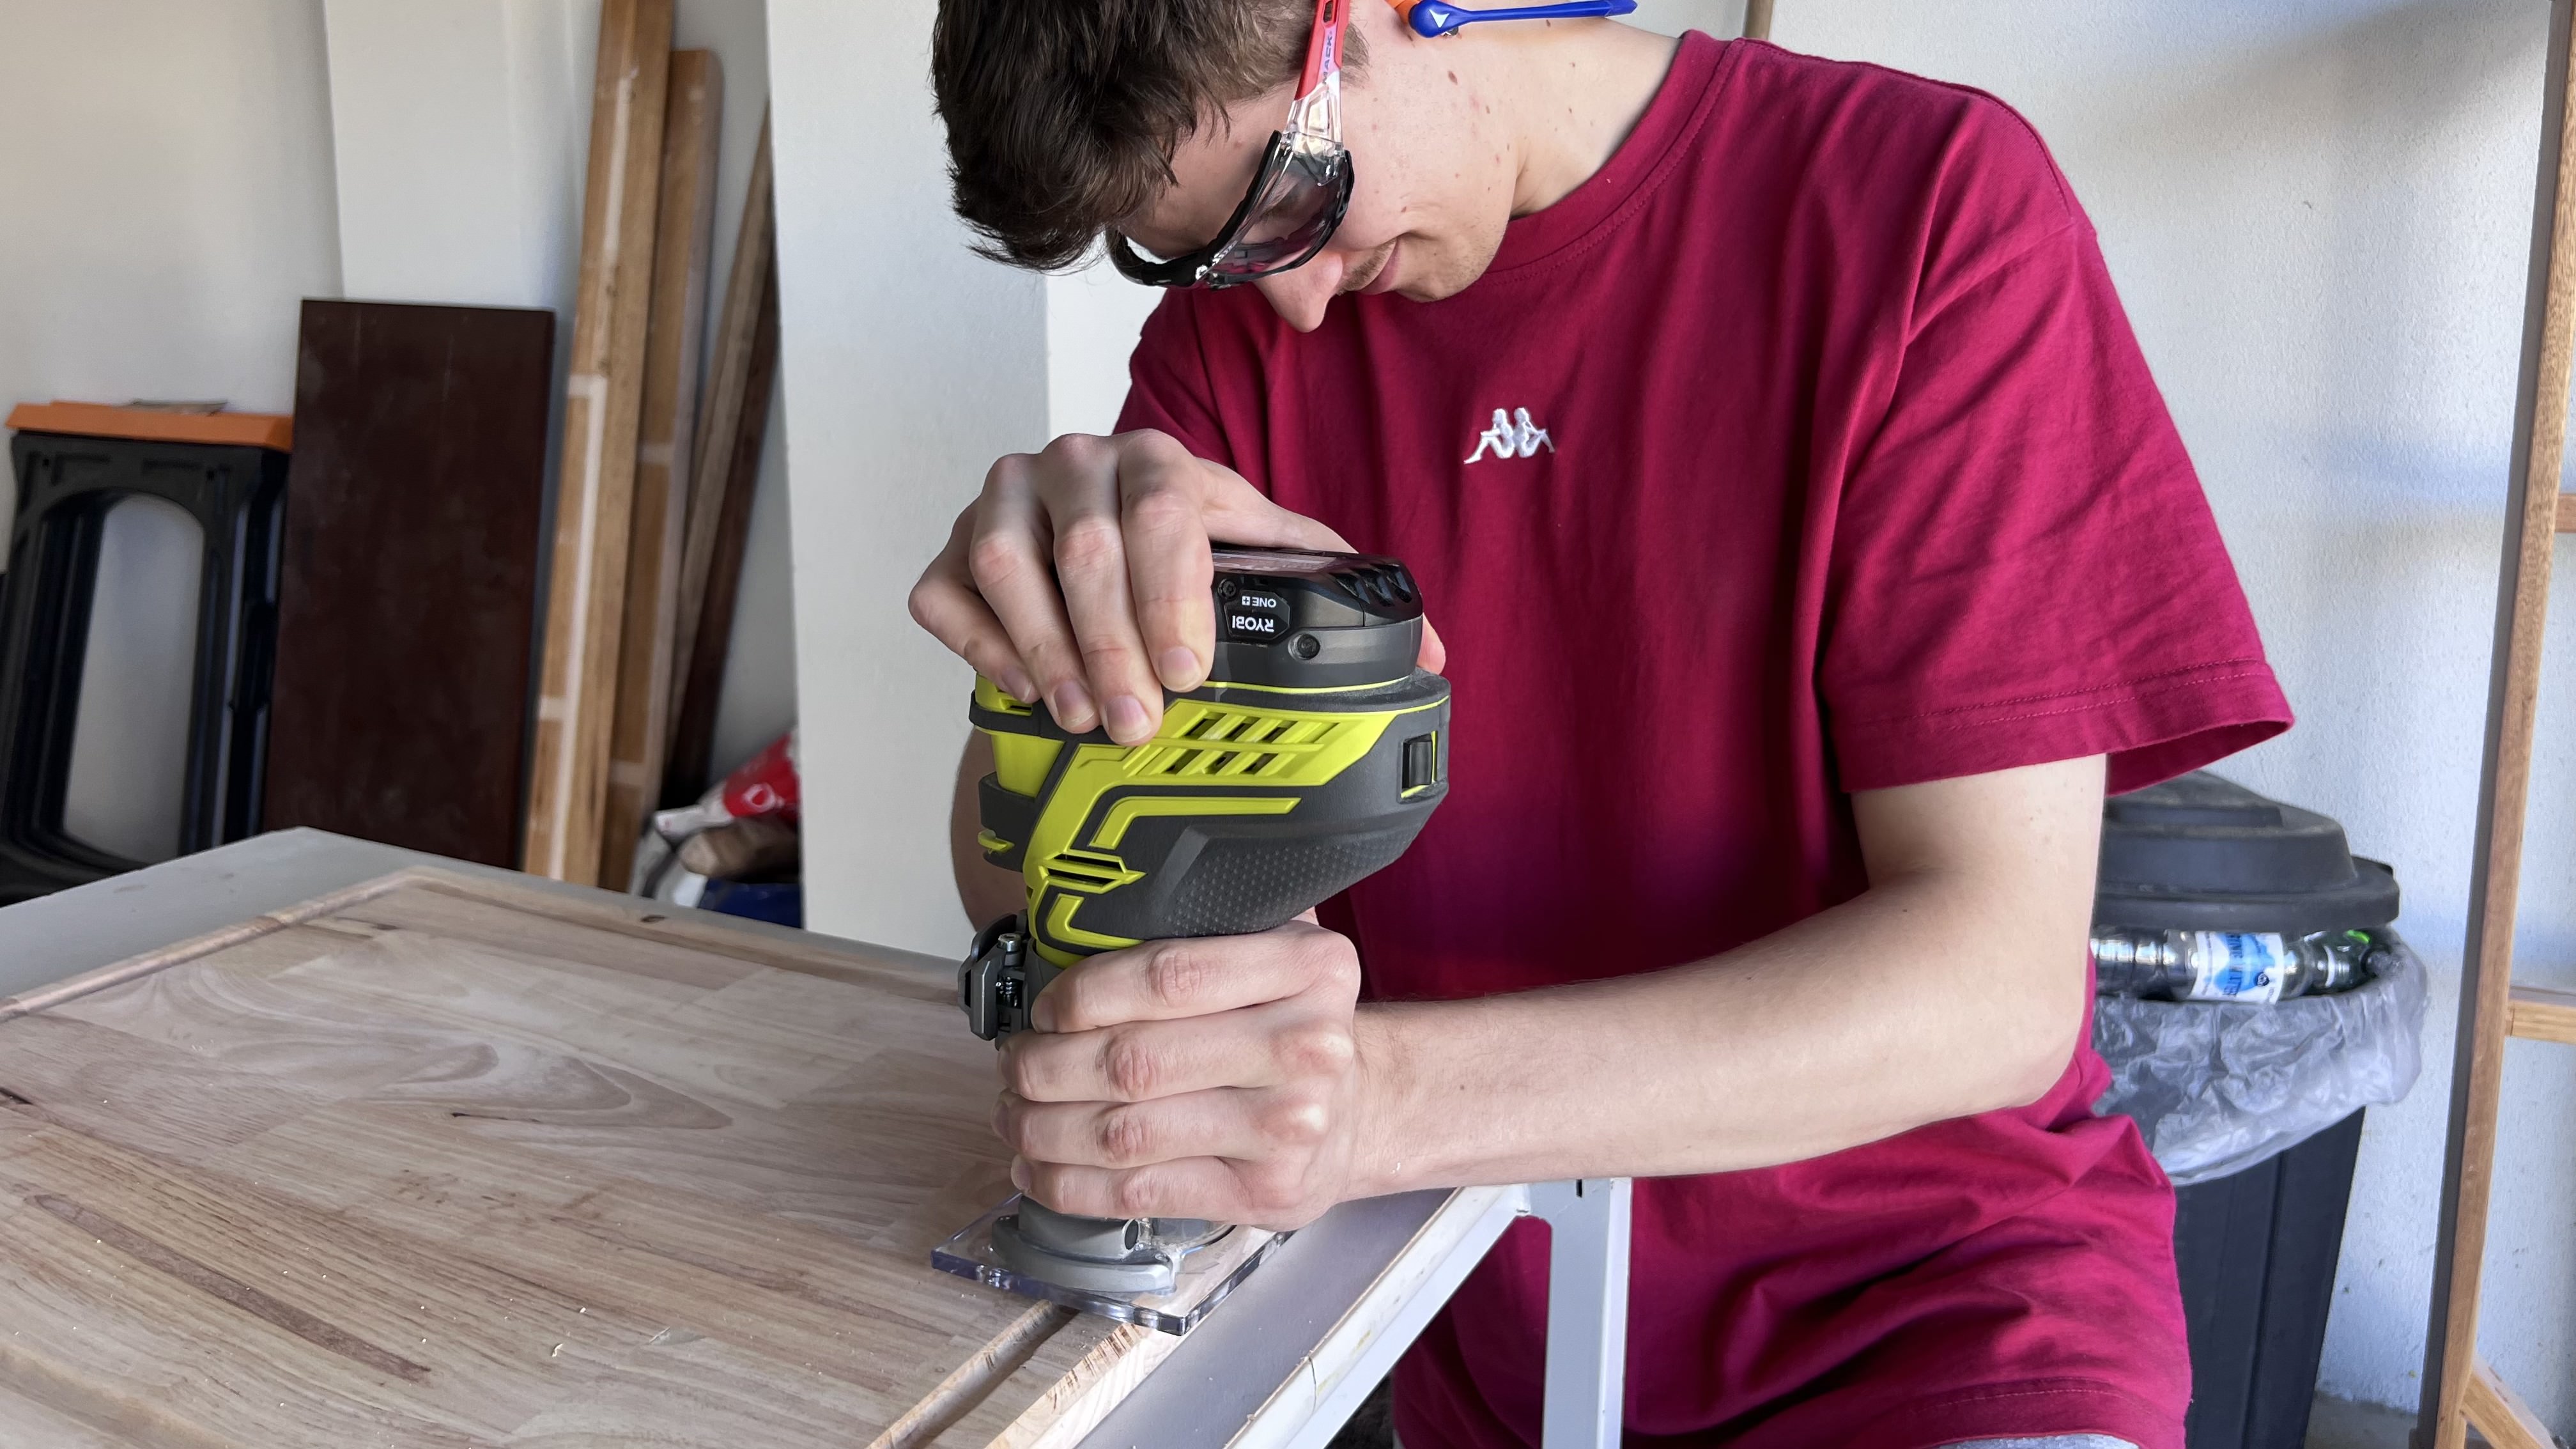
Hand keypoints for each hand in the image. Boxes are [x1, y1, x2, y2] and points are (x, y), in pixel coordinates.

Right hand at [908, 430, 1351, 744]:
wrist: (1103, 533)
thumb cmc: (1186, 550)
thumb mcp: (1265, 555)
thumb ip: (1337, 591)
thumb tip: (1429, 658)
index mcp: (1157, 458)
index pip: (1163, 511)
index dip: (1172, 593)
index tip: (1188, 672)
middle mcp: (1073, 463)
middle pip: (1084, 548)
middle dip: (1113, 645)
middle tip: (1137, 722)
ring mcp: (1001, 500)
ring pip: (1006, 567)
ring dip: (1045, 651)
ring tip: (1084, 719)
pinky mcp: (949, 546)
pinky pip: (946, 595)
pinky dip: (980, 647)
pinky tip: (1023, 691)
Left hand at [993, 920, 1374, 1229]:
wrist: (1361, 1111)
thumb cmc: (1292, 1026)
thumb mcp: (1275, 955)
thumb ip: (1203, 933)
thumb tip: (1070, 936)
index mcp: (1308, 968)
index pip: (1169, 976)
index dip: (1085, 992)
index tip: (1046, 1007)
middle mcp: (1307, 1047)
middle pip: (1135, 1061)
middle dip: (1045, 1067)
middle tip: (1014, 1063)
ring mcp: (1287, 1127)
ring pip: (1126, 1132)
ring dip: (1044, 1127)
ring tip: (1013, 1114)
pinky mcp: (1262, 1193)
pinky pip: (1140, 1192)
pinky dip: (1070, 1184)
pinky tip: (1038, 1167)